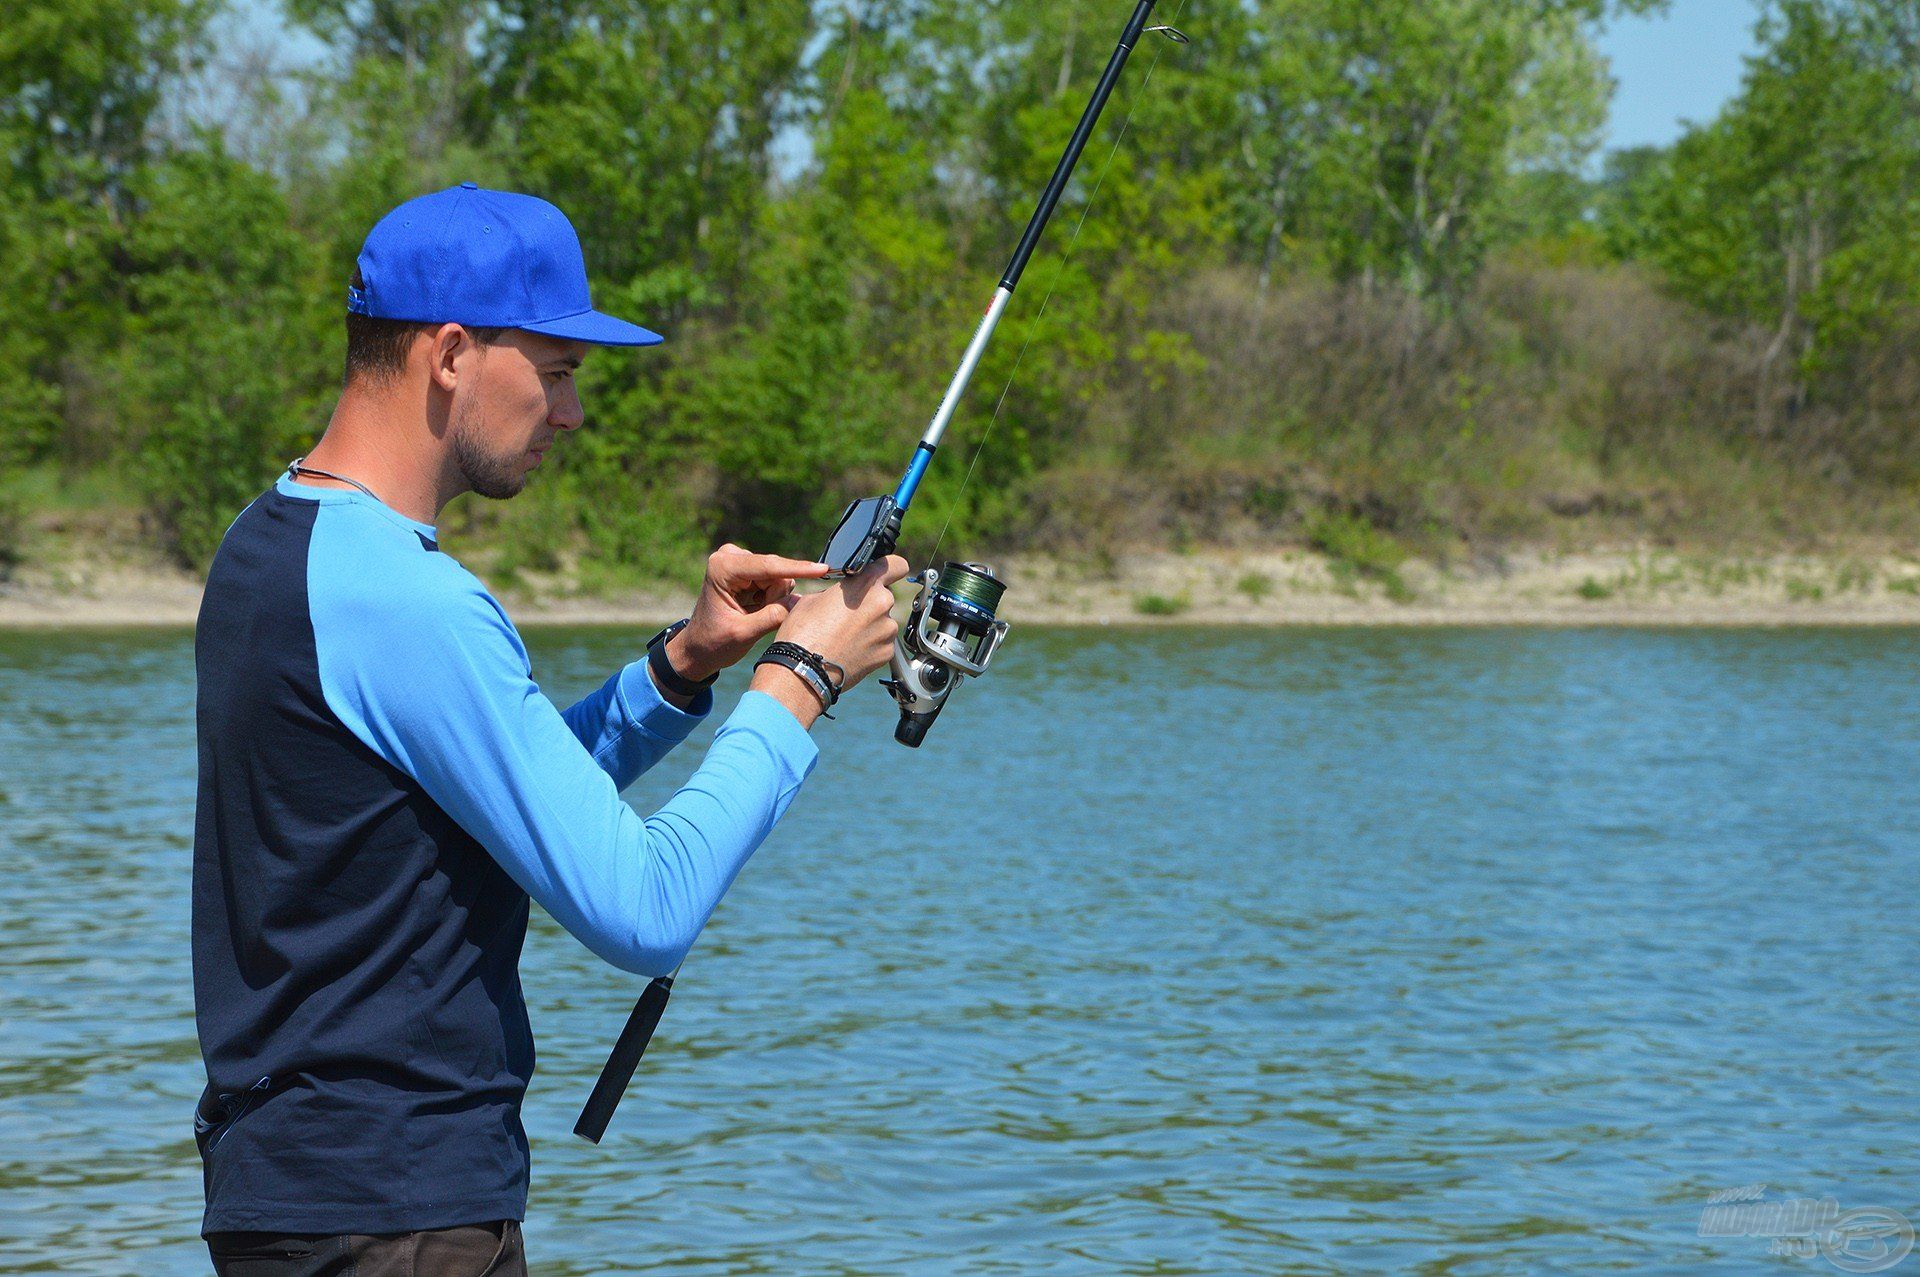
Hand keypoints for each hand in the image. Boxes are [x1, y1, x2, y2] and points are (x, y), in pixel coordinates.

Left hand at [668, 543, 831, 680]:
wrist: (698, 648)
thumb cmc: (714, 643)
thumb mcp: (743, 634)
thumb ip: (771, 617)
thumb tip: (798, 601)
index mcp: (723, 568)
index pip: (768, 566)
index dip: (798, 569)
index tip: (823, 569)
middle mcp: (729, 557)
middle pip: (775, 572)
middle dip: (775, 597)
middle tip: (757, 617)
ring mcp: (738, 560)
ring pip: (778, 577)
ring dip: (773, 599)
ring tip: (752, 614)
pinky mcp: (747, 567)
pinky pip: (775, 580)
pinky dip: (770, 598)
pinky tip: (754, 608)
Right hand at [750, 555, 910, 724]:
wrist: (803, 672)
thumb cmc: (802, 634)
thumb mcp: (812, 599)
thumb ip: (839, 591)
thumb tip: (845, 595)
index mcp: (864, 584)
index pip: (896, 565)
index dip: (890, 568)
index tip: (885, 574)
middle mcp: (882, 604)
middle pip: (884, 597)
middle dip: (869, 603)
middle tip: (846, 616)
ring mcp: (887, 631)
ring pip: (884, 622)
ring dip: (870, 626)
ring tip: (845, 637)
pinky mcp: (887, 653)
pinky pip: (882, 643)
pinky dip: (871, 645)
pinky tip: (850, 650)